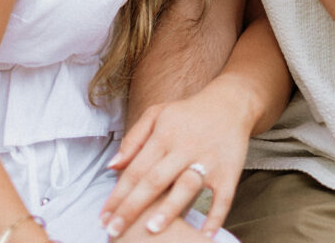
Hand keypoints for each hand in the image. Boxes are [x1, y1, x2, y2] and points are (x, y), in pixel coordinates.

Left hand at [99, 84, 251, 239]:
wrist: (230, 103)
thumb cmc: (187, 114)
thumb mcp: (157, 114)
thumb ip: (133, 139)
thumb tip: (112, 166)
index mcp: (164, 135)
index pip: (136, 169)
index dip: (118, 195)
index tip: (104, 218)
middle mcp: (184, 148)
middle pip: (155, 180)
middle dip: (132, 208)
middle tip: (114, 232)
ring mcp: (208, 160)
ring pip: (186, 187)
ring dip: (169, 209)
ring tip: (151, 231)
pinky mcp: (229, 171)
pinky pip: (223, 198)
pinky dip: (215, 218)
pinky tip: (204, 236)